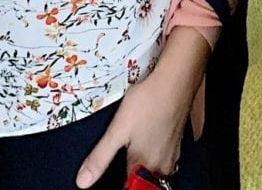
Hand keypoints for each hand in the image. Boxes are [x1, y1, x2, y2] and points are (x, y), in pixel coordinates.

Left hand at [75, 28, 207, 187]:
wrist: (175, 82)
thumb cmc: (147, 103)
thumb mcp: (117, 130)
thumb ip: (100, 157)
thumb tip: (83, 182)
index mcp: (143, 165)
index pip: (130, 187)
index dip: (121, 182)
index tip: (115, 173)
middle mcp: (161, 164)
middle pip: (145, 180)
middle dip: (133, 173)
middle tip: (122, 158)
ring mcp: (172, 153)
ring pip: (157, 170)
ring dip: (146, 165)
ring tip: (134, 151)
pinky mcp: (178, 140)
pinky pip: (166, 157)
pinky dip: (156, 154)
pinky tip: (150, 140)